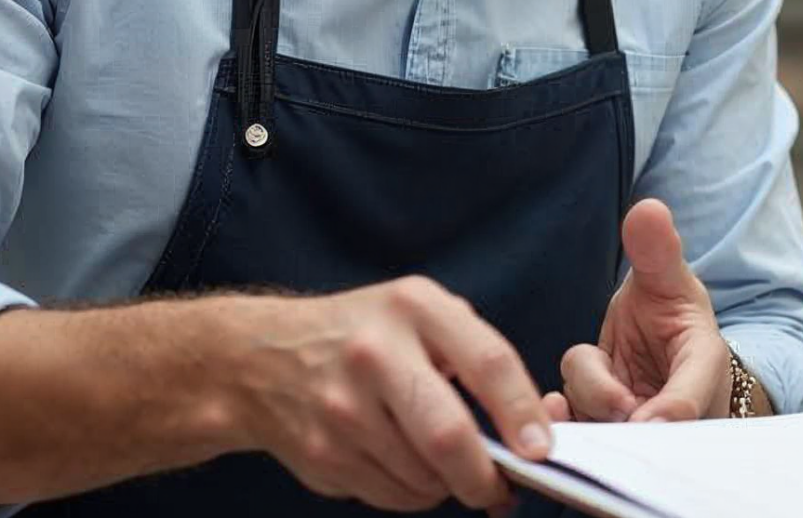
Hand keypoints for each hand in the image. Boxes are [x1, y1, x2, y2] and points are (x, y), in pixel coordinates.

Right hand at [220, 276, 550, 511]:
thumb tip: (532, 429)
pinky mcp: (322, 454)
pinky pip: (391, 496)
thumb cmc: (364, 335)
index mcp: (413, 307)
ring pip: (423, 477)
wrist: (260, 359)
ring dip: (447, 484)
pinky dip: (413, 493)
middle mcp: (375, 354)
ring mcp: (342, 408)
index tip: (541, 449)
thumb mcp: (418, 312)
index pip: (487, 362)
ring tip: (445, 466)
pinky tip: (405, 466)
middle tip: (500, 487)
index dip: (522, 412)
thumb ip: (474, 353)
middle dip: (484, 476)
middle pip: (448, 435)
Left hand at [546, 199, 729, 423]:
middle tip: (608, 403)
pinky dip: (566, 425)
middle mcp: (674, 411)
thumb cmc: (671, 314)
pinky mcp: (605, 433)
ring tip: (580, 384)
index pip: (690, 401)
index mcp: (702, 370)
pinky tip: (553, 408)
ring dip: (585, 403)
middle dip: (616, 413)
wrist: (656, 345)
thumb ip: (657, 252)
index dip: (668, 414)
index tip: (642, 420)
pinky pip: (582, 435)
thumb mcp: (668, 280)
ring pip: (604, 424)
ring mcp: (639, 426)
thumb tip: (648, 209)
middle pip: (642, 426)